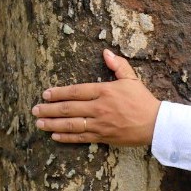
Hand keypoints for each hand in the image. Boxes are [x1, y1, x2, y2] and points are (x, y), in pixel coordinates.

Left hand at [32, 49, 160, 145]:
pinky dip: (66, 137)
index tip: (45, 94)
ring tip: (39, 123)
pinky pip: (81, 138)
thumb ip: (118, 65)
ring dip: (53, 124)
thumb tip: (106, 53)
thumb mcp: (131, 79)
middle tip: (35, 110)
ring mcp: (100, 124)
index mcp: (104, 91)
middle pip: (69, 108)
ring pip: (71, 124)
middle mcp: (99, 108)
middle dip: (49, 109)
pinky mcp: (103, 137)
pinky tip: (55, 136)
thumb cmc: (143, 100)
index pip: (76, 91)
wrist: (155, 124)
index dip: (58, 93)